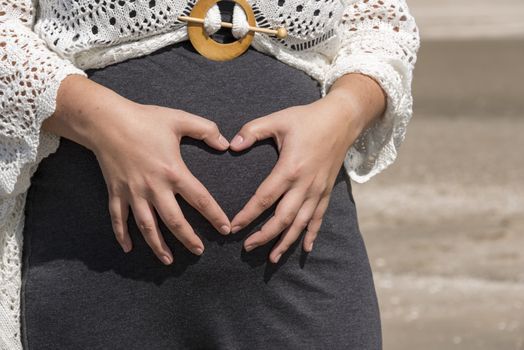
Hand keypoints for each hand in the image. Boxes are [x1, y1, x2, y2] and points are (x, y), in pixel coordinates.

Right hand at [44, 75, 231, 264]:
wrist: (106, 120)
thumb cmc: (145, 119)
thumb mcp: (179, 119)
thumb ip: (206, 130)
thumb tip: (226, 143)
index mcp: (173, 171)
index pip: (200, 199)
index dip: (214, 215)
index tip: (225, 229)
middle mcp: (154, 187)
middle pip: (174, 221)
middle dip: (188, 239)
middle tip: (199, 251)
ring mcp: (133, 192)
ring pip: (147, 226)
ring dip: (158, 245)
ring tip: (168, 260)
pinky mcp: (116, 192)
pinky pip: (118, 218)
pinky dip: (122, 235)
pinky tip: (128, 248)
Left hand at [228, 73, 385, 263]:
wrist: (341, 119)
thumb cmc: (307, 119)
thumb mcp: (278, 119)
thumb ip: (252, 131)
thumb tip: (231, 145)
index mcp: (289, 168)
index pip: (264, 198)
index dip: (247, 215)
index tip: (233, 227)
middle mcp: (305, 185)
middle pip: (282, 218)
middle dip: (264, 236)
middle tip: (247, 247)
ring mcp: (318, 190)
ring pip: (301, 223)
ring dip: (286, 242)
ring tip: (272, 258)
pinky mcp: (326, 191)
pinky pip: (318, 218)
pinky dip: (312, 234)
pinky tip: (305, 248)